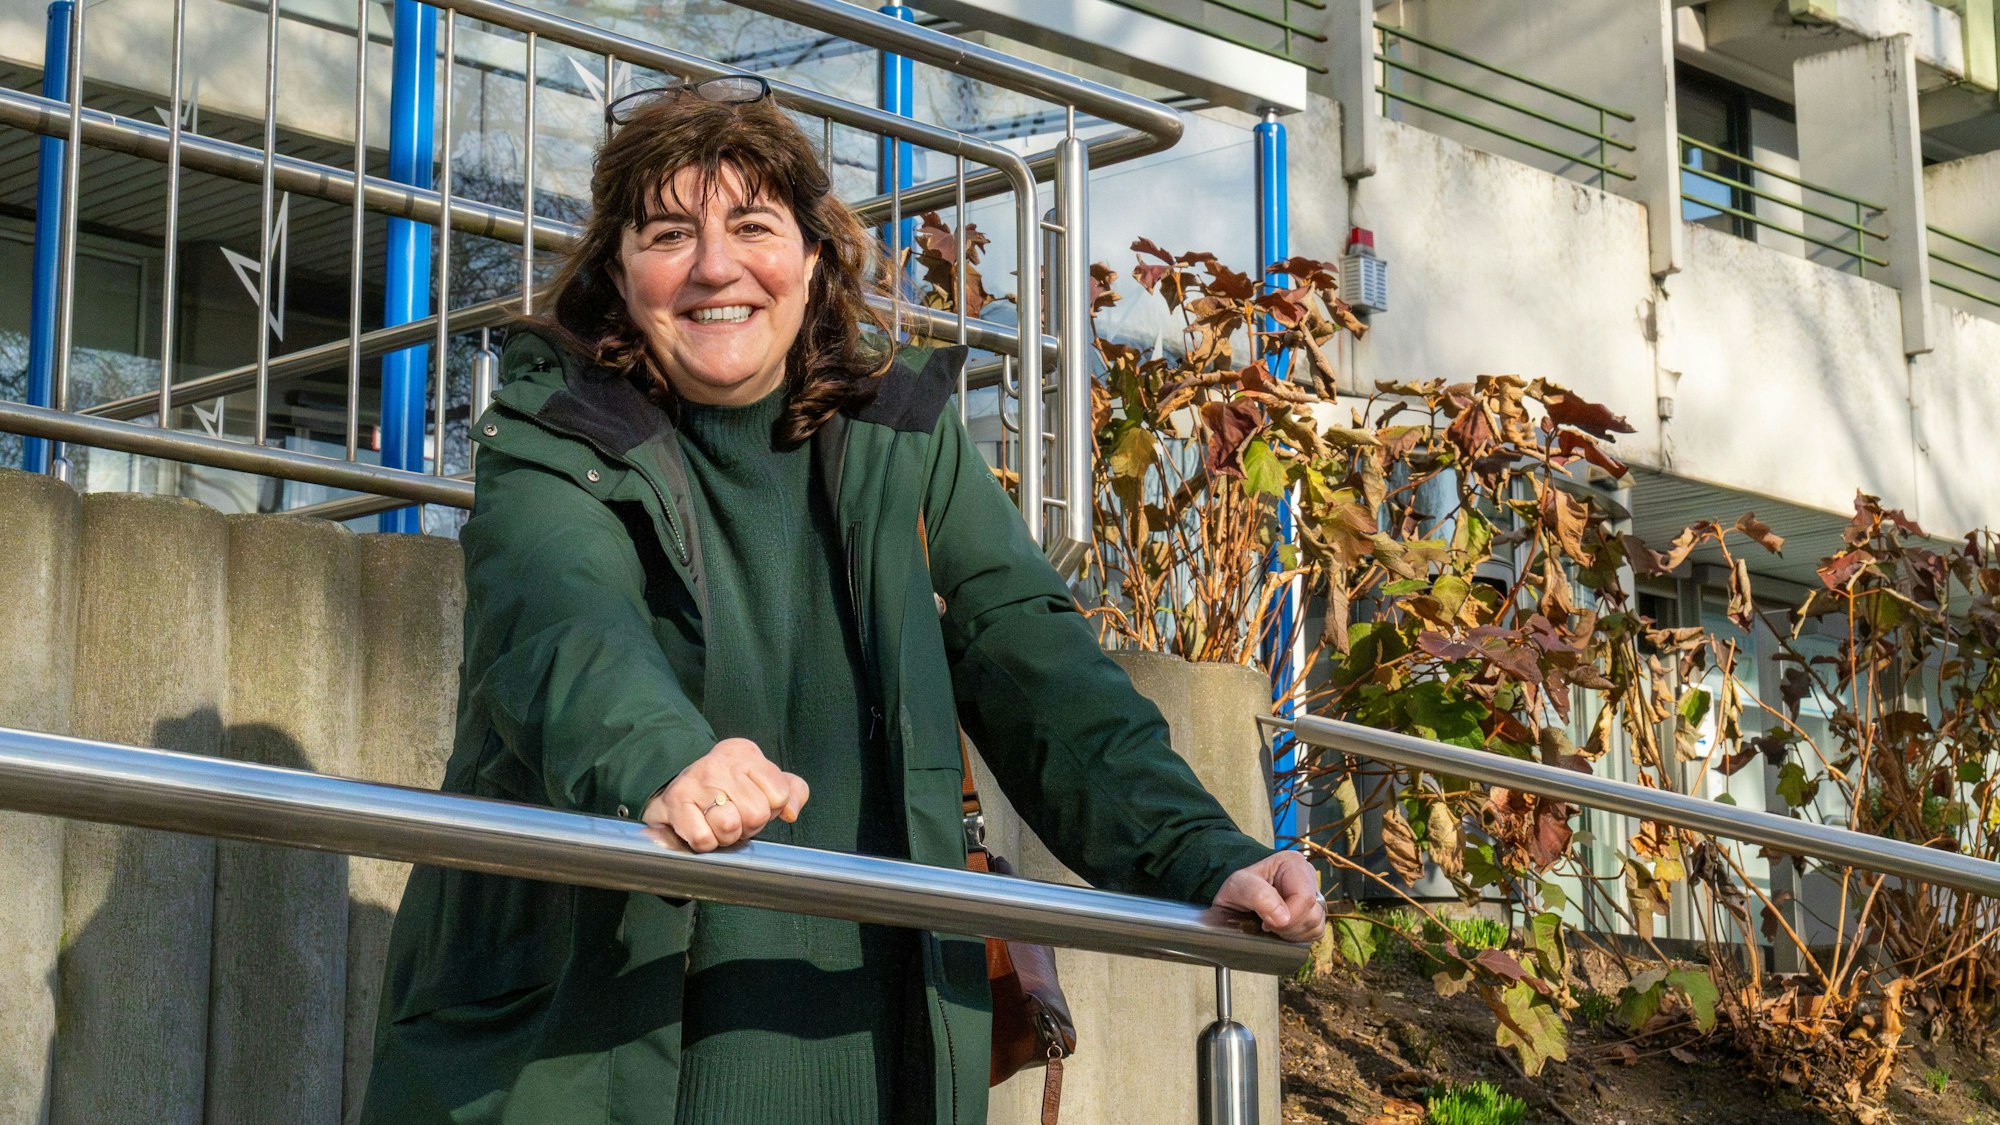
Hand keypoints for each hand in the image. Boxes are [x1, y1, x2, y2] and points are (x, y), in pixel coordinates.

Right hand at [641, 737, 808, 851]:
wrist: (673, 787)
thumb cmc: (726, 789)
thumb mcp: (763, 781)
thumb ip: (792, 792)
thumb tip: (791, 813)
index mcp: (745, 754)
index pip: (780, 794)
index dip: (770, 808)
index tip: (754, 802)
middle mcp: (719, 763)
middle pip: (756, 814)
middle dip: (748, 826)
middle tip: (734, 816)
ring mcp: (695, 781)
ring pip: (730, 827)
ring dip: (726, 836)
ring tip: (717, 823)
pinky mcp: (675, 803)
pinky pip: (704, 839)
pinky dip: (706, 843)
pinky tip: (701, 828)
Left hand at [1211, 850, 1324, 942]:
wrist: (1234, 898)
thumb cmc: (1238, 888)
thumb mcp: (1238, 886)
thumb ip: (1258, 896)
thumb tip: (1283, 918)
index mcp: (1293, 863)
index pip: (1304, 897)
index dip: (1288, 917)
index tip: (1265, 922)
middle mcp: (1308, 877)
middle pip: (1313, 913)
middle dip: (1287, 926)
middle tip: (1265, 922)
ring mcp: (1314, 895)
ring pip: (1316, 925)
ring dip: (1291, 932)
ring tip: (1271, 923)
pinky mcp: (1314, 913)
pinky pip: (1316, 932)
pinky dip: (1297, 936)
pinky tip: (1281, 929)